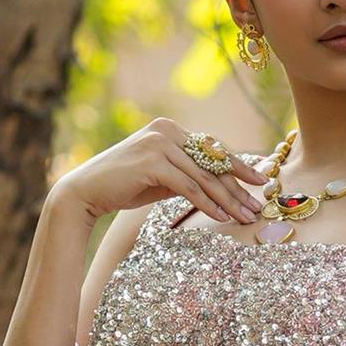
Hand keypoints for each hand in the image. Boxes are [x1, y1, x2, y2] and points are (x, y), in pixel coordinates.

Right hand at [54, 117, 265, 233]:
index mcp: (169, 128)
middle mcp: (166, 130)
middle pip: (212, 161)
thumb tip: (220, 185)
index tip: (260, 181)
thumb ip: (186, 173)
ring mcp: (159, 144)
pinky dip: (208, 204)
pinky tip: (222, 217)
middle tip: (257, 205)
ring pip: (204, 176)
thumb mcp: (161, 177)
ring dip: (228, 199)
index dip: (238, 165)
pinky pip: (189, 187)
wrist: (85, 191)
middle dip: (238, 186)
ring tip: (245, 217)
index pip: (212, 148)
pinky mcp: (153, 163)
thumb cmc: (123, 186)